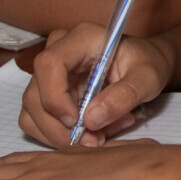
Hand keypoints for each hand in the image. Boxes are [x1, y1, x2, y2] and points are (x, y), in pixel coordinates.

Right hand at [20, 23, 173, 146]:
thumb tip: (92, 119)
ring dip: (61, 135)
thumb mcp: (147, 78)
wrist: (143, 67)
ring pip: (32, 111)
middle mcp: (58, 51)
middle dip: (61, 127)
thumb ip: (124, 95)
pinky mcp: (46, 93)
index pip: (49, 64)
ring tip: (100, 137)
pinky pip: (36, 120)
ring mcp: (48, 73)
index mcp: (82, 38)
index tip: (78, 122)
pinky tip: (90, 133)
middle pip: (35, 94)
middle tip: (96, 141)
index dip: (56, 97)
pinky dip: (59, 135)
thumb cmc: (146, 65)